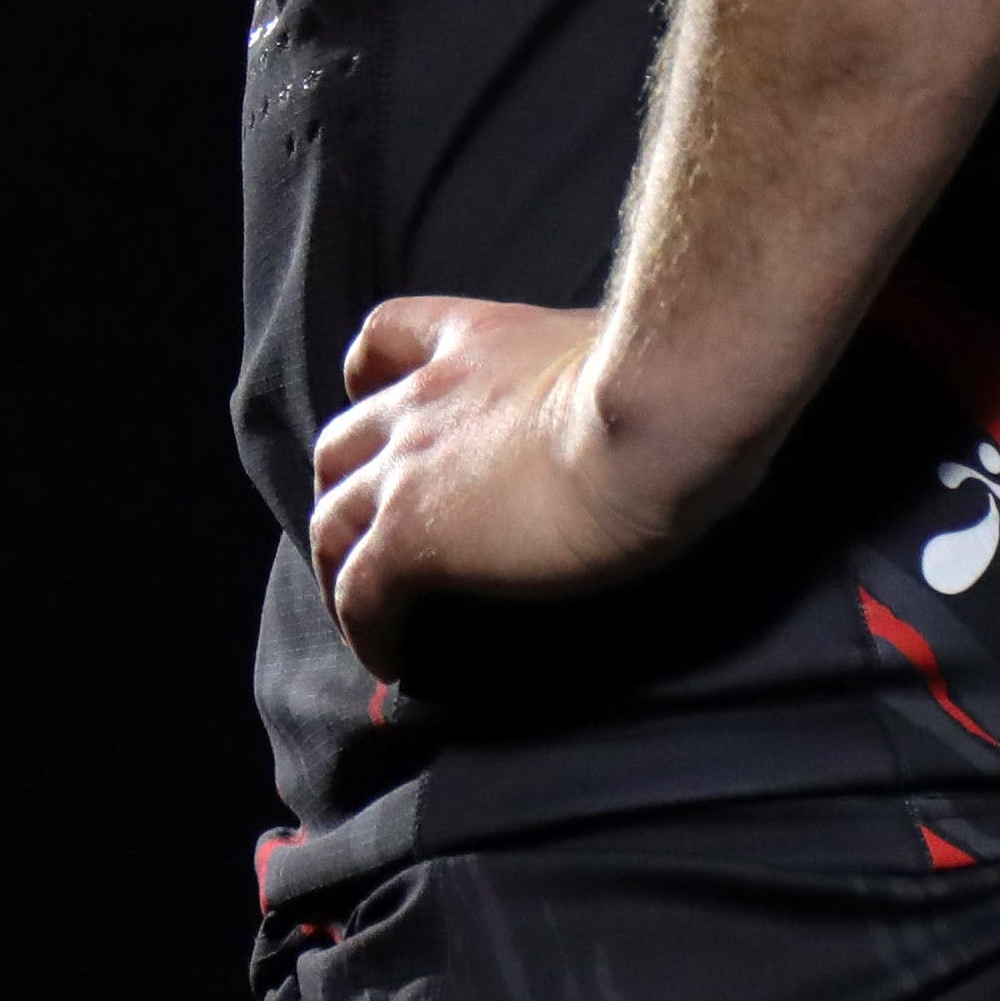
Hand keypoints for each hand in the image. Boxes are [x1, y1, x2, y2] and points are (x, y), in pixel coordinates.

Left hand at [307, 298, 728, 677]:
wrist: (653, 413)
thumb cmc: (667, 384)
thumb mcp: (610, 355)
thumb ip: (584, 374)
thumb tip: (620, 402)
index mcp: (475, 341)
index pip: (384, 341)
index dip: (371, 380)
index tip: (378, 406)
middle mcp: (424, 400)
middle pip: (342, 447)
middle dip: (344, 490)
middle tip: (371, 533)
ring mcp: (407, 470)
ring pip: (332, 522)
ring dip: (340, 568)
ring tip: (362, 615)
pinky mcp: (410, 539)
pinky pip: (361, 594)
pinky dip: (364, 630)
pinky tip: (388, 659)